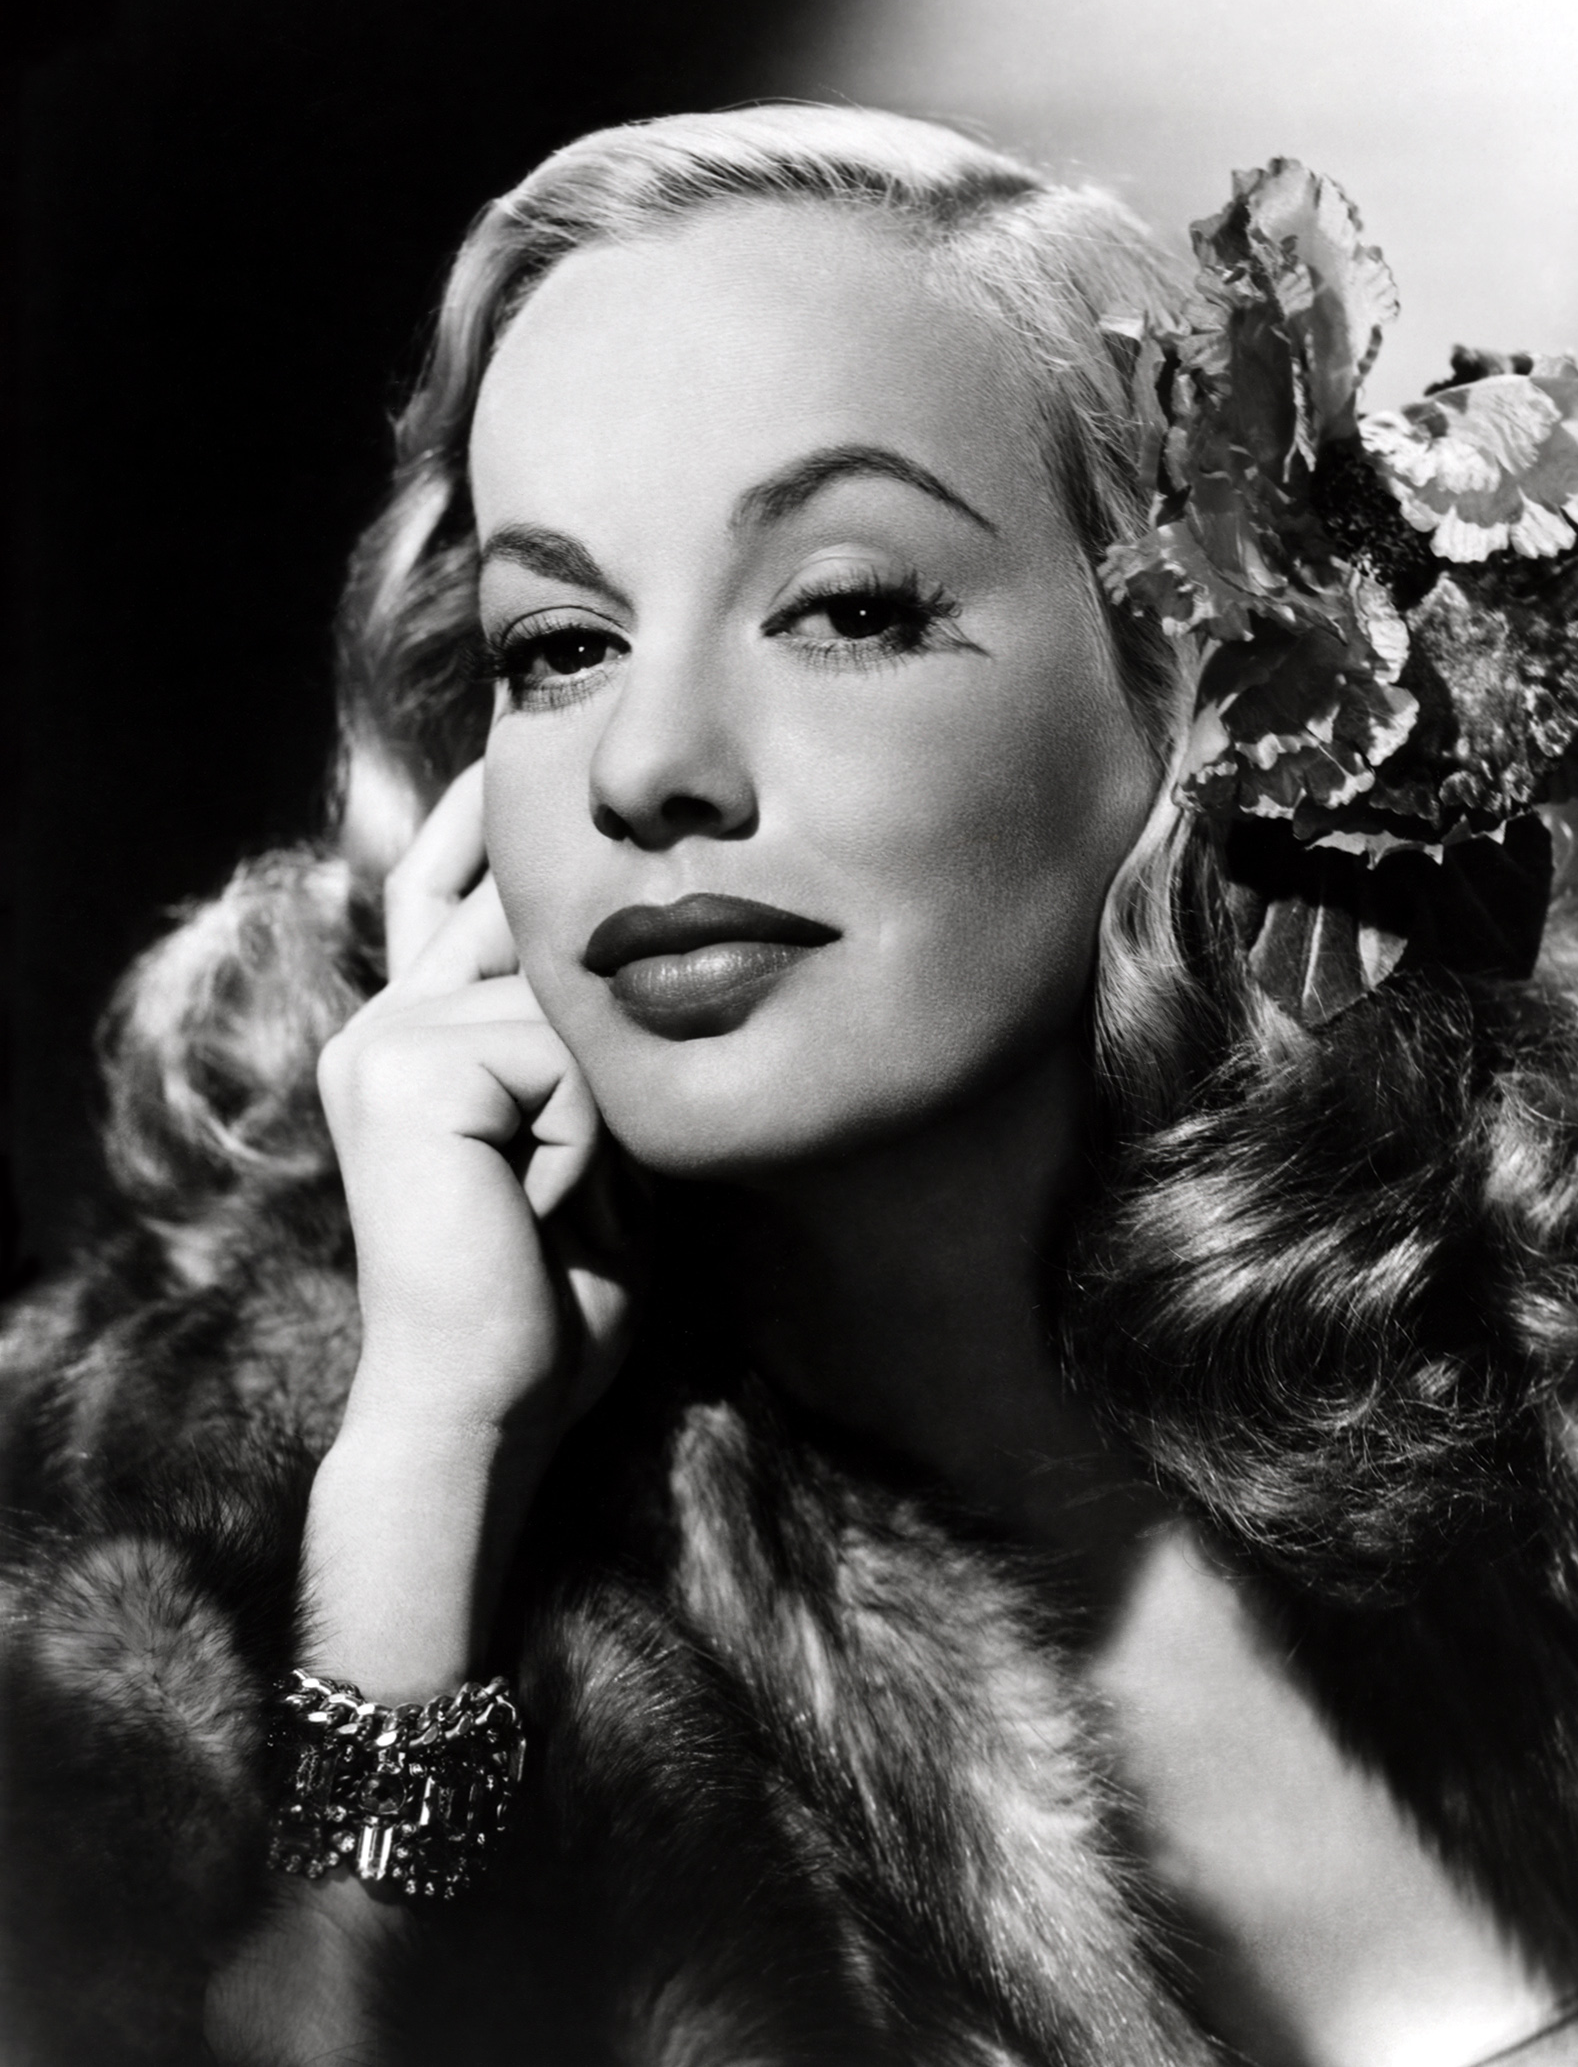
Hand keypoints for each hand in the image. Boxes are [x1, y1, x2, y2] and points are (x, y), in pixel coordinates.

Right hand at [318, 761, 629, 1454]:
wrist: (488, 1407)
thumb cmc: (552, 1295)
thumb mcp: (583, 1146)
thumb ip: (575, 1047)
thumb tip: (632, 936)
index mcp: (409, 1034)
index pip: (441, 881)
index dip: (484, 809)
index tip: (526, 732)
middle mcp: (383, 1019)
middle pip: (525, 913)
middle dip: (590, 992)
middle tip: (566, 1144)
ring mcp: (384, 1038)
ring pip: (565, 991)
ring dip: (599, 1110)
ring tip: (555, 1204)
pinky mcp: (406, 1068)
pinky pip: (562, 1053)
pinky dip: (584, 1141)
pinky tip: (539, 1211)